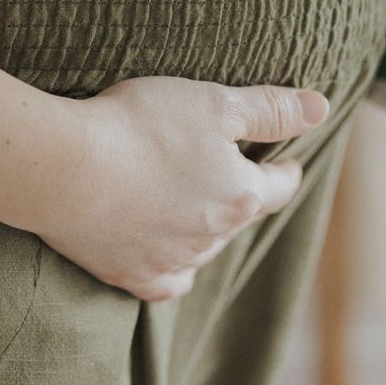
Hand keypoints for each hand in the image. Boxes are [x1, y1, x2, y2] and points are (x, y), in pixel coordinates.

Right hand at [29, 76, 330, 302]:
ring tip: (189, 201)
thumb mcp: (213, 102)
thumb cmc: (139, 127)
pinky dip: (172, 268)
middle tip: (225, 171)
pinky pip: (166, 282)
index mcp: (240, 196)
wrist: (64, 169)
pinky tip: (166, 255)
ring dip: (204, 227)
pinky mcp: (129, 274)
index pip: (280, 186)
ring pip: (204, 248)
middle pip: (240, 217)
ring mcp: (171, 261)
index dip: (285, 168)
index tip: (285, 160)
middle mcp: (214, 237)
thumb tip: (321, 108)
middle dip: (239, 194)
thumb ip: (270, 109)